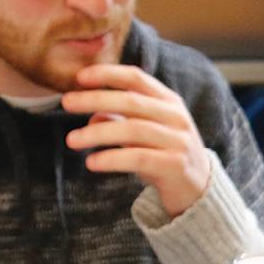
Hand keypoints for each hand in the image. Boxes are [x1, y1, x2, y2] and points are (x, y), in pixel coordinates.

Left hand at [61, 63, 212, 216]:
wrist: (198, 189)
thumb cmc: (164, 155)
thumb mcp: (143, 134)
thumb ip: (119, 120)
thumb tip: (91, 116)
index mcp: (168, 101)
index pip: (136, 77)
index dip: (107, 74)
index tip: (79, 77)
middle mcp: (175, 116)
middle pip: (131, 101)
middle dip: (95, 99)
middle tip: (66, 103)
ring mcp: (177, 141)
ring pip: (132, 130)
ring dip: (97, 133)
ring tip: (71, 140)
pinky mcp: (175, 166)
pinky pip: (138, 158)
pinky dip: (112, 159)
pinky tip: (92, 162)